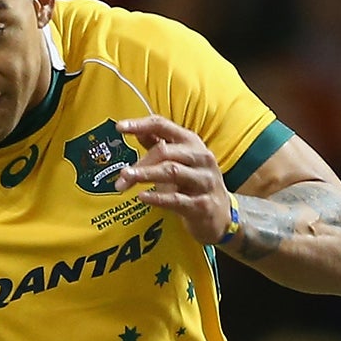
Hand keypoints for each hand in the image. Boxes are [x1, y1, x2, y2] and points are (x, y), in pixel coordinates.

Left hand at [115, 115, 230, 244]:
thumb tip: (137, 130)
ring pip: (172, 172)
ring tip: (124, 181)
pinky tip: (142, 197)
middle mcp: (201, 158)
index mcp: (191, 143)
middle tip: (121, 175)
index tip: (120, 126)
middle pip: (166, 151)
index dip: (141, 125)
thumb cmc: (193, 185)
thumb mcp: (179, 161)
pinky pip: (177, 199)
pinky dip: (158, 197)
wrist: (220, 216)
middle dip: (141, 162)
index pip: (164, 126)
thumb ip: (158, 145)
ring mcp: (204, 181)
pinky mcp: (202, 204)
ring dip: (146, 175)